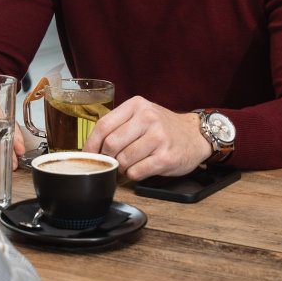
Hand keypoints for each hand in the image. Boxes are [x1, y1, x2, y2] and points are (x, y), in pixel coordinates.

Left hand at [82, 97, 210, 180]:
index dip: (91, 144)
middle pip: (111, 144)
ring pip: (123, 160)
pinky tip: (141, 168)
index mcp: (137, 105)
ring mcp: (158, 138)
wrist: (195, 136)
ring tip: (130, 164)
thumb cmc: (163, 127)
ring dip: (122, 168)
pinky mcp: (165, 158)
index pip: (103, 125)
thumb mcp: (142, 115)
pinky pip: (136, 172)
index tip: (86, 155)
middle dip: (108, 158)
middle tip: (113, 161)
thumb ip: (119, 125)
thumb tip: (91, 148)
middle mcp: (148, 118)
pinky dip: (133, 175)